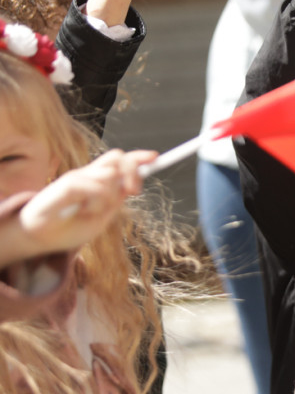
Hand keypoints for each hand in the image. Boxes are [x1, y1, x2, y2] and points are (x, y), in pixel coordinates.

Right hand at [15, 149, 154, 257]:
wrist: (39, 237)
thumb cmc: (69, 227)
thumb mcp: (102, 217)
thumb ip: (116, 200)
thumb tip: (132, 185)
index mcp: (98, 180)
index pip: (120, 161)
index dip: (138, 157)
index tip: (155, 157)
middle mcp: (88, 174)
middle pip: (118, 159)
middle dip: (134, 172)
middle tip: (133, 192)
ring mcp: (76, 177)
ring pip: (110, 175)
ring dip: (110, 196)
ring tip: (93, 211)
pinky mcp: (65, 185)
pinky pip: (94, 188)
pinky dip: (96, 202)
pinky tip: (85, 210)